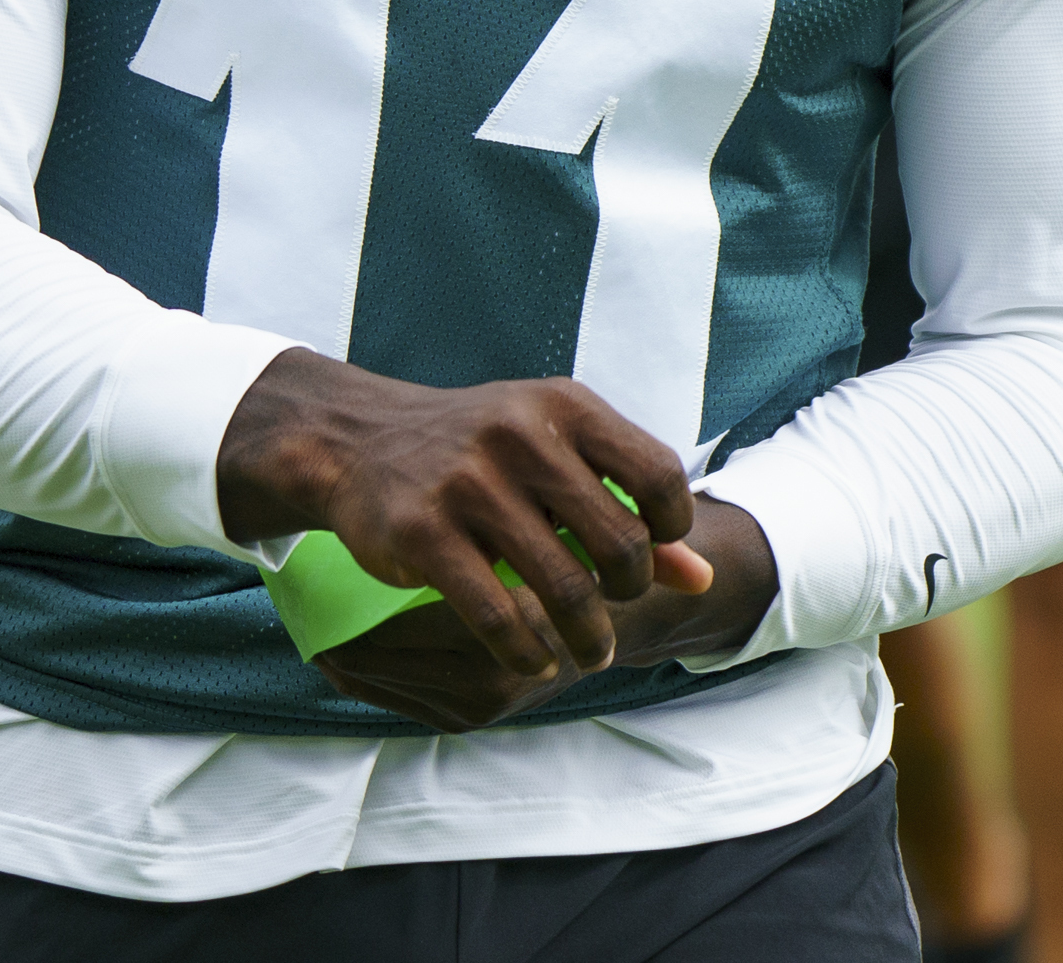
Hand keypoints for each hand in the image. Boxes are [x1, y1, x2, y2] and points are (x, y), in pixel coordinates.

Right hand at [217, 350, 704, 683]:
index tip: (651, 553)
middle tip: (615, 610)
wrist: (359, 440)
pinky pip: (496, 613)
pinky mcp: (422, 532)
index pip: (659, 475)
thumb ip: (626, 507)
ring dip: (589, 637)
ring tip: (591, 654)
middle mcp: (521, 435)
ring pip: (563, 587)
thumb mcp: (554, 452)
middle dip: (629, 592)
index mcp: (563, 406)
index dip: (671, 528)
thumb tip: (703, 578)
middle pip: (620, 542)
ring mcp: (468, 483)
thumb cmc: (479, 451)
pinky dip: (527, 648)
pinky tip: (536, 657)